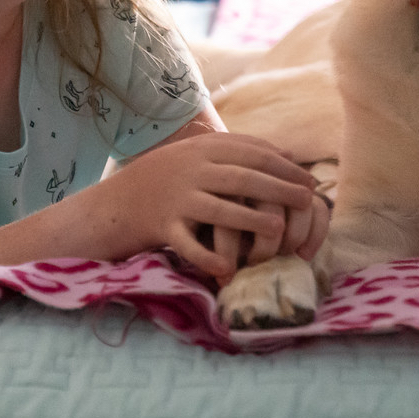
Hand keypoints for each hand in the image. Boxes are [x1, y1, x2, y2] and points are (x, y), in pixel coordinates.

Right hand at [112, 133, 316, 280]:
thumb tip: (286, 151)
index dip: (283, 165)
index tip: (309, 179)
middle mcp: (188, 171)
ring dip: (250, 219)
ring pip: (218, 209)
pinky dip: (206, 256)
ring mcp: (174, 199)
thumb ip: (236, 151)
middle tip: (307, 200)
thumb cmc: (162, 181)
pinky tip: (228, 267)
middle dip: (278, 188)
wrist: (110, 205)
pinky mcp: (160, 226)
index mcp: (200, 150)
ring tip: (278, 228)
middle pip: (241, 178)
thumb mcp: (195, 155)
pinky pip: (187, 244)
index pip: (250, 152)